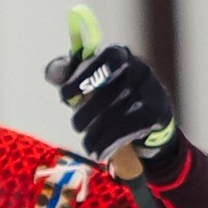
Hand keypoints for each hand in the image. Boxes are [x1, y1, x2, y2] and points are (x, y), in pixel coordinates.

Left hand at [47, 36, 177, 165]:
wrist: (148, 118)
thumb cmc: (108, 95)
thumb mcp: (86, 82)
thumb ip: (65, 74)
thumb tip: (51, 72)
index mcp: (119, 55)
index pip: (107, 57)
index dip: (83, 75)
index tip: (64, 95)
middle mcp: (139, 68)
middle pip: (108, 91)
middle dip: (86, 113)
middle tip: (76, 126)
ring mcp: (150, 90)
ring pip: (116, 113)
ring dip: (96, 134)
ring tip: (87, 145)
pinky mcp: (156, 113)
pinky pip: (127, 129)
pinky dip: (108, 143)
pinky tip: (98, 152)